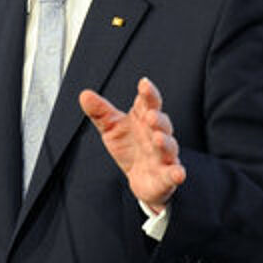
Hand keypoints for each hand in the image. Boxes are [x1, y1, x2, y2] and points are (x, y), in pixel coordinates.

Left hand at [79, 77, 185, 211]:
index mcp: (144, 119)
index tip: (144, 84)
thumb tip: (84, 95)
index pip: (148, 103)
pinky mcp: (166, 176)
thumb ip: (100, 112)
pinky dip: (176, 174)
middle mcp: (157, 134)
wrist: (139, 178)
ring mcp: (164, 155)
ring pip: (169, 147)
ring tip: (159, 138)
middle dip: (157, 119)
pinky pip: (173, 173)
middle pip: (161, 123)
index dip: (148, 94)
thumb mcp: (111, 128)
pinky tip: (178, 174)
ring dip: (165, 142)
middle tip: (150, 115)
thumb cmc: (129, 146)